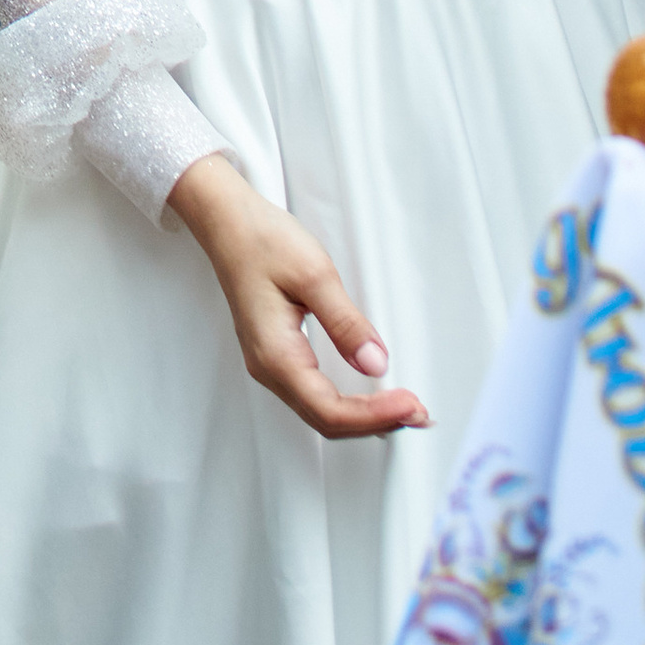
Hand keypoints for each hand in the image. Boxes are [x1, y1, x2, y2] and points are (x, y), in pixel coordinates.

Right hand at [167, 154, 427, 439]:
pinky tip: (370, 395)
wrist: (226, 221)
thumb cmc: (261, 240)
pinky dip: (347, 402)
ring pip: (320, 412)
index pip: (331, 410)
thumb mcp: (314, 275)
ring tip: (402, 408)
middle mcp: (268, 368)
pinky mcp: (276, 354)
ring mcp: (269, 364)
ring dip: (364, 417)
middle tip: (418, 413)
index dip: (375, 415)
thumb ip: (346, 323)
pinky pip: (314, 395)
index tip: (411, 405)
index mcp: (275, 354)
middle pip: (326, 420)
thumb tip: (376, 364)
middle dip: (375, 422)